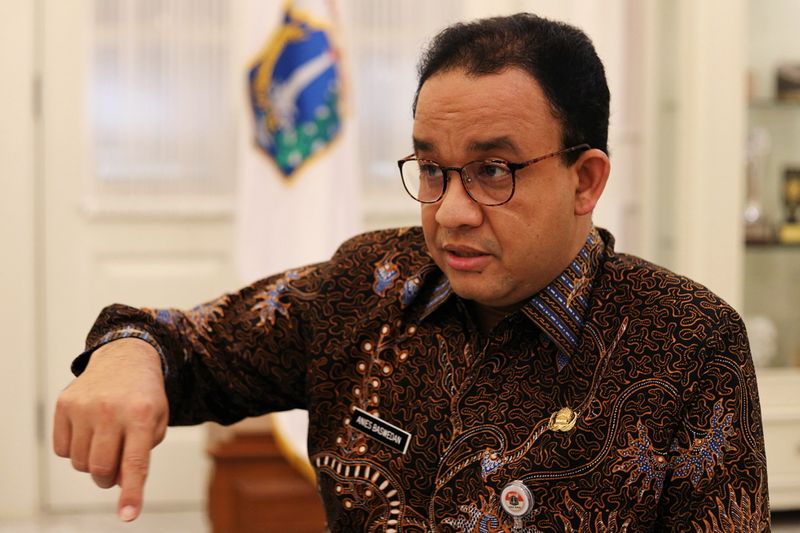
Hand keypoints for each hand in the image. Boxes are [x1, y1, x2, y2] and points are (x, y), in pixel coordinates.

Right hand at [53, 338, 168, 520]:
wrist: (126, 357)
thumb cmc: (145, 396)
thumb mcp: (158, 420)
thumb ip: (142, 453)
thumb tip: (117, 482)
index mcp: (142, 415)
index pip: (135, 463)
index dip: (131, 493)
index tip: (127, 515)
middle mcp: (112, 410)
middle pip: (101, 469)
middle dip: (107, 478)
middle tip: (114, 467)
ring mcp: (84, 406)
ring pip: (80, 463)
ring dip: (93, 464)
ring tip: (106, 442)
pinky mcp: (64, 404)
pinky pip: (62, 450)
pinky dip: (75, 450)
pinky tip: (89, 431)